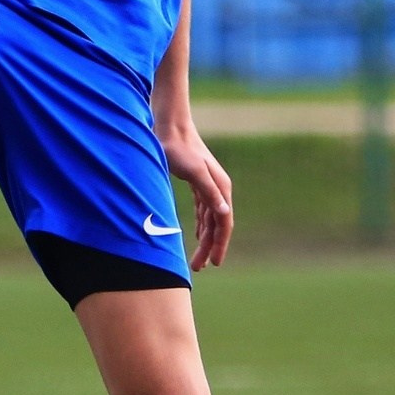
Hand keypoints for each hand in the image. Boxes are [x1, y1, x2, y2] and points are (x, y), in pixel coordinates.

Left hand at [160, 120, 234, 269]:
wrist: (171, 127)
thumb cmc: (179, 148)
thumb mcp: (193, 171)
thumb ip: (208, 191)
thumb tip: (224, 212)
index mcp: (220, 187)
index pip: (224, 221)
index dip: (220, 243)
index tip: (215, 262)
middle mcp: (218, 188)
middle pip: (217, 224)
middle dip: (210, 247)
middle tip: (199, 267)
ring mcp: (208, 185)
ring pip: (209, 219)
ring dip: (204, 239)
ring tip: (197, 259)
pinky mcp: (197, 183)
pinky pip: (203, 210)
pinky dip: (201, 224)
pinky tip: (196, 235)